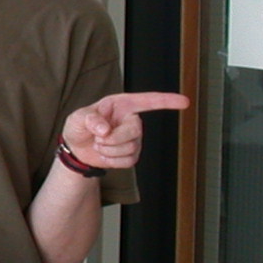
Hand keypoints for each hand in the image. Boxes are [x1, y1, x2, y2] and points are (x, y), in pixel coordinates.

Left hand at [60, 90, 189, 170]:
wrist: (78, 149)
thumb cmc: (79, 127)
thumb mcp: (77, 118)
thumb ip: (88, 119)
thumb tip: (104, 129)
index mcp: (121, 105)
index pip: (147, 101)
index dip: (167, 100)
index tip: (185, 101)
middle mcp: (131, 120)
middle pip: (136, 130)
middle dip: (114, 139)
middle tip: (98, 139)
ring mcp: (134, 138)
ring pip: (131, 148)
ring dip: (110, 151)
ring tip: (99, 145)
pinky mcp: (133, 154)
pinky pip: (129, 161)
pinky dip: (113, 161)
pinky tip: (105, 155)